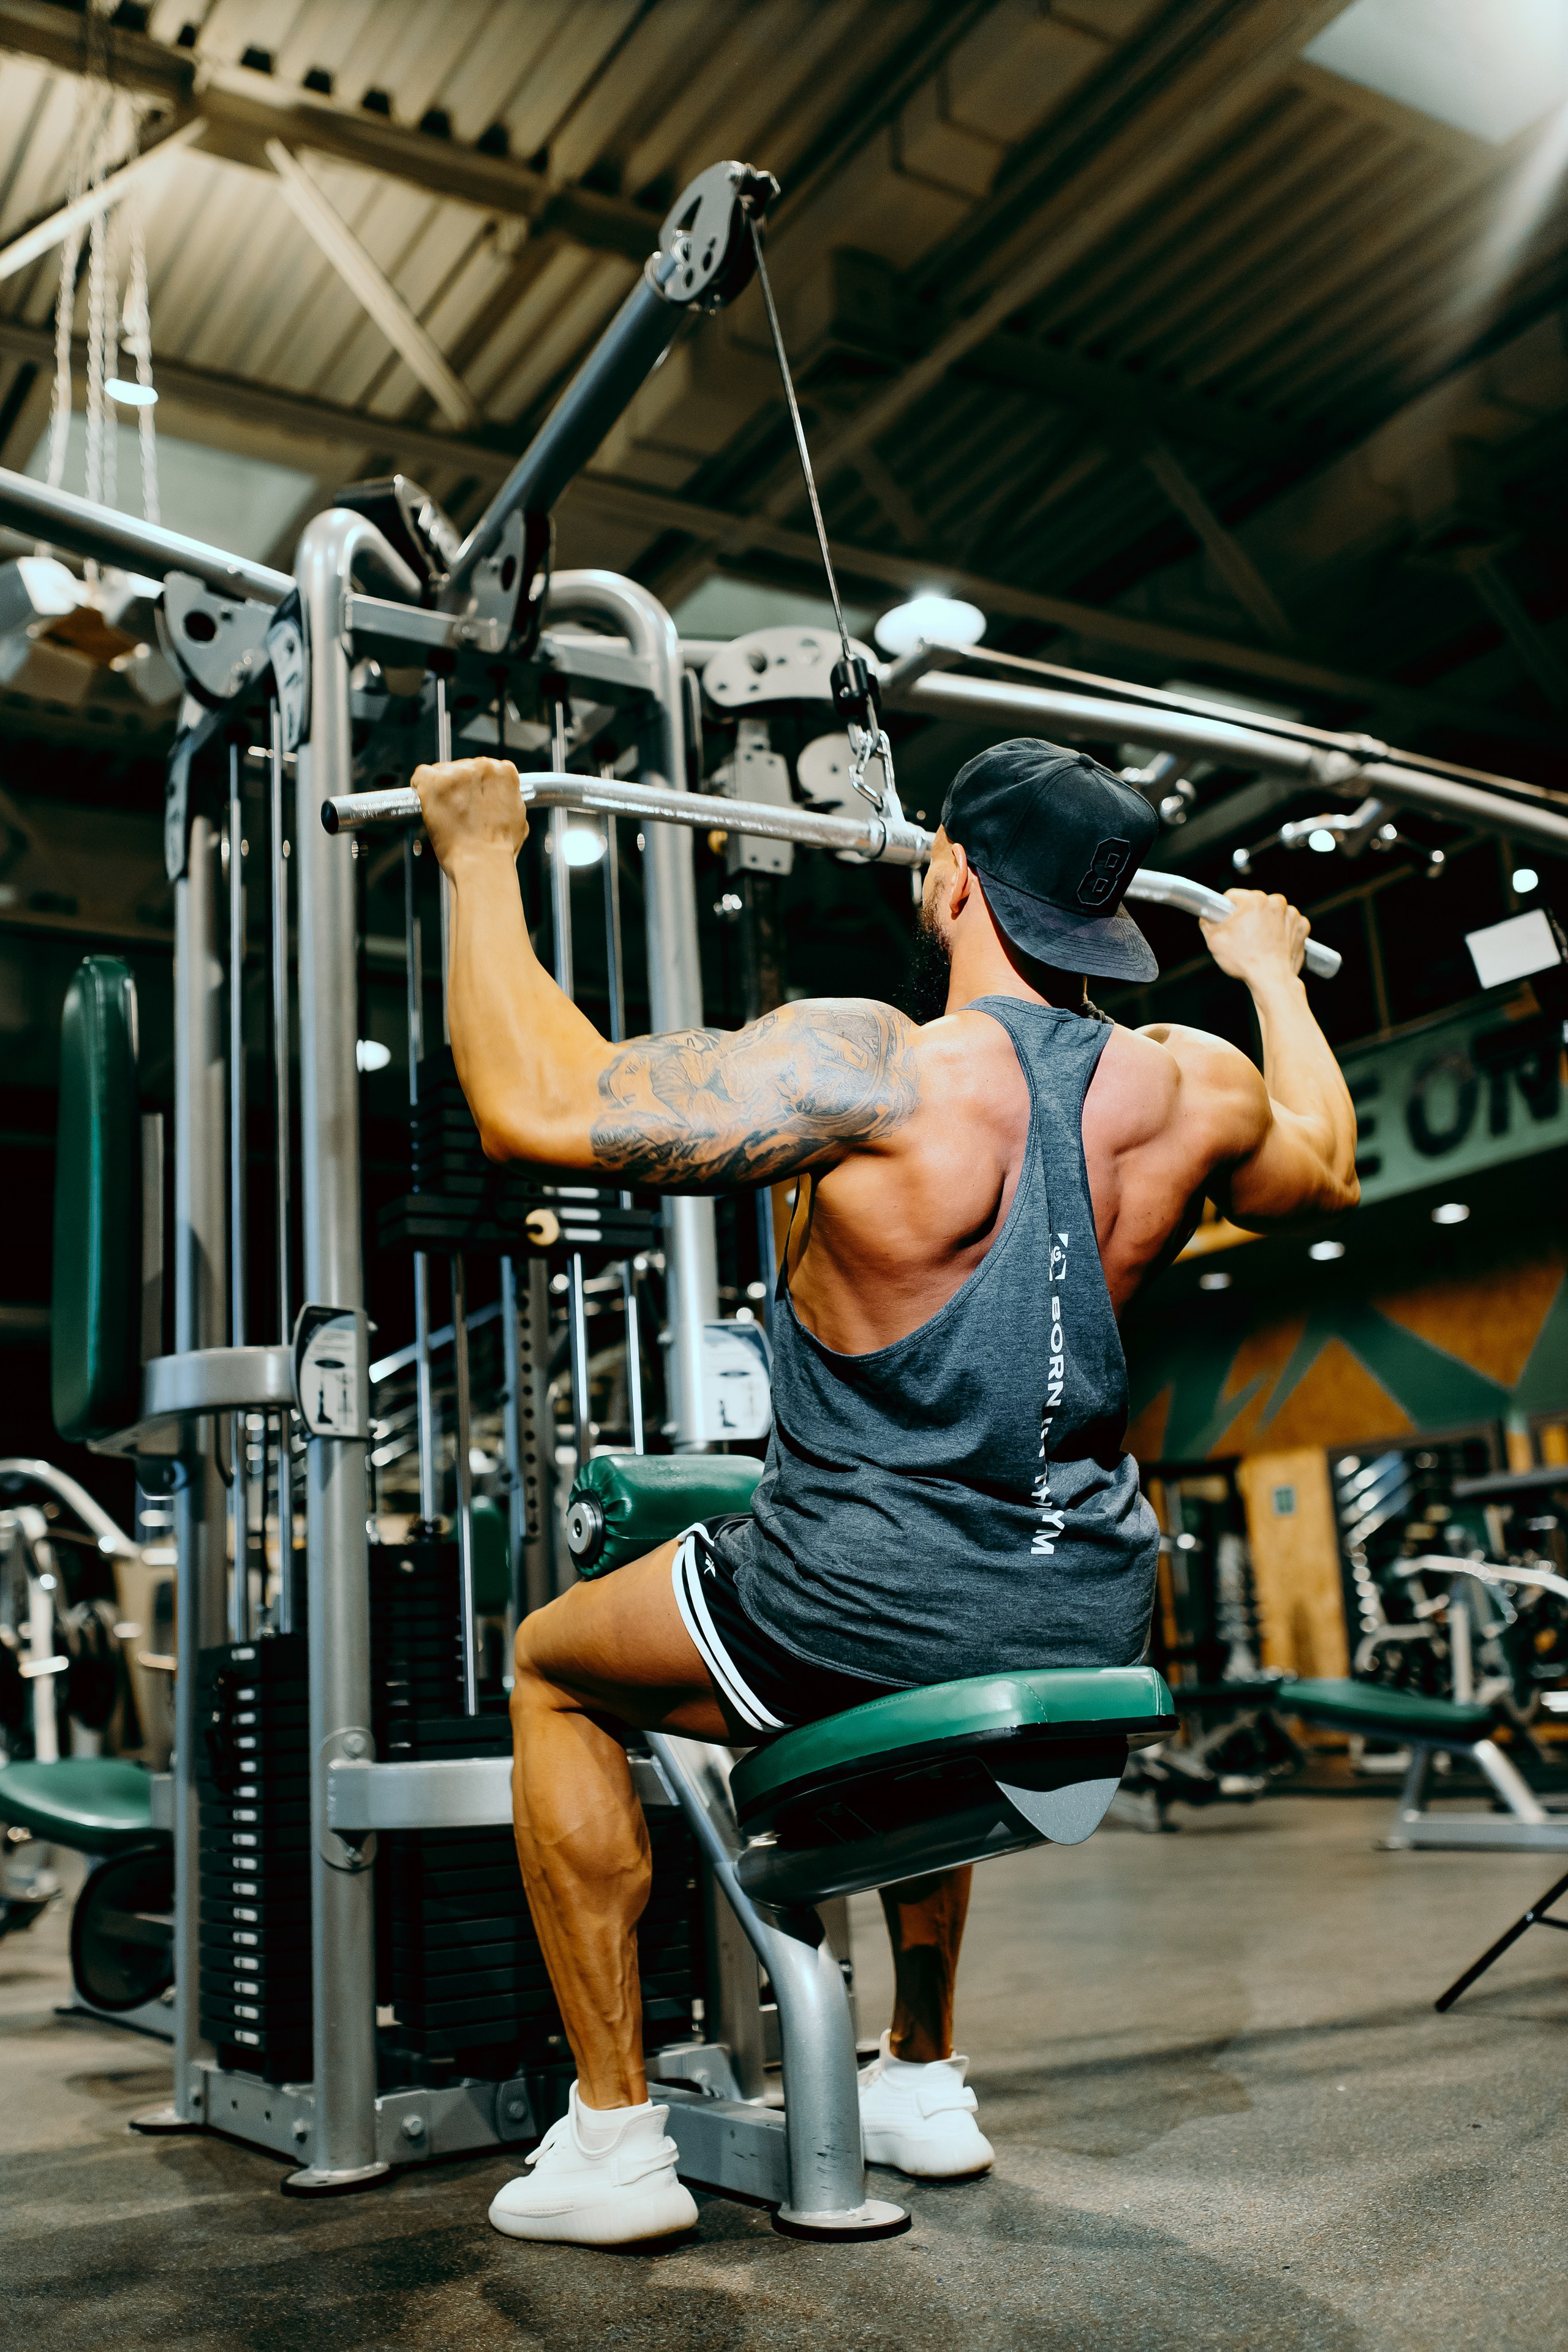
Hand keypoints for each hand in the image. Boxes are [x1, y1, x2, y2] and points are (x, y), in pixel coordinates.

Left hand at [413, 757, 527, 876]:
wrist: (482, 862)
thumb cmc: (498, 848)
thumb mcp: (517, 818)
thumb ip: (507, 799)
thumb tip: (501, 798)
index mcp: (504, 773)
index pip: (484, 767)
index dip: (476, 785)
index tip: (471, 797)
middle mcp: (482, 767)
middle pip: (463, 767)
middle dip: (459, 786)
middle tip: (458, 809)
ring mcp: (458, 774)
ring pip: (442, 771)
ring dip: (441, 789)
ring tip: (446, 812)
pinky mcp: (435, 783)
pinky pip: (421, 775)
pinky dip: (420, 787)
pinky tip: (427, 803)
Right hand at [1199, 888, 1308, 986]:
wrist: (1272, 980)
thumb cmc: (1245, 960)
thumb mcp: (1214, 940)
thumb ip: (1207, 921)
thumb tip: (1208, 916)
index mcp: (1255, 900)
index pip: (1233, 897)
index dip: (1226, 910)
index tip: (1227, 922)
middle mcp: (1276, 902)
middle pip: (1255, 904)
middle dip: (1248, 916)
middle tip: (1242, 936)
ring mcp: (1292, 914)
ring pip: (1272, 913)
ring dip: (1266, 923)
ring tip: (1259, 943)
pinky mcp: (1302, 926)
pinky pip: (1288, 923)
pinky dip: (1282, 931)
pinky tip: (1273, 944)